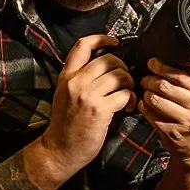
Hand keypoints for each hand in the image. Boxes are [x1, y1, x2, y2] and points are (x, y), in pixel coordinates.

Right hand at [39, 34, 135, 178]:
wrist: (59, 150)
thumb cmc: (66, 125)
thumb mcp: (65, 94)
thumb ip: (80, 78)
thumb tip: (107, 66)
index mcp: (66, 76)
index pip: (82, 45)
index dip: (101, 38)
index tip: (114, 42)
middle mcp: (75, 82)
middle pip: (108, 59)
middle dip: (122, 68)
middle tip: (124, 82)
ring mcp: (86, 95)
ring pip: (119, 75)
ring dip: (129, 84)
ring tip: (127, 96)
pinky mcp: (99, 109)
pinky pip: (124, 94)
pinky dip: (131, 99)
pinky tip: (127, 107)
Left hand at [137, 58, 189, 167]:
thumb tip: (187, 50)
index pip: (180, 74)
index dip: (162, 66)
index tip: (153, 63)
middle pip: (165, 85)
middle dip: (150, 79)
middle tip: (145, 78)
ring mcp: (186, 120)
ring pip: (155, 99)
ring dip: (145, 93)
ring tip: (145, 91)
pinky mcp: (172, 132)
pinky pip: (150, 114)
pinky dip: (144, 107)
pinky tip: (145, 105)